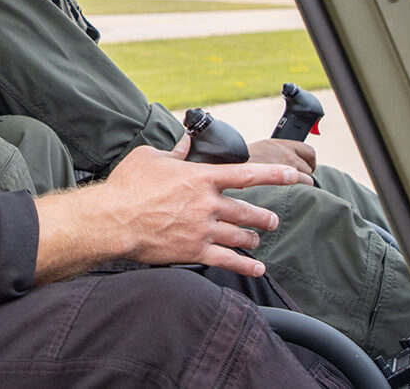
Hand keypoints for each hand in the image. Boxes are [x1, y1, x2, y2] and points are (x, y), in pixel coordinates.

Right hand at [34, 135, 304, 281]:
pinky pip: (229, 260)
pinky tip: (257, 268)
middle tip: (272, 220)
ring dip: (253, 238)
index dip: (275, 174)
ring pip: (241, 236)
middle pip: (248, 211)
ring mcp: (203, 229)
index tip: (295, 176)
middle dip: (264, 217)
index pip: (246, 174)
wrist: (114, 220)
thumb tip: (184, 142)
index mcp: (200, 177)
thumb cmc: (127, 186)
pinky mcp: (195, 251)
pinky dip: (246, 265)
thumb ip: (173, 151)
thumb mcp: (149, 157)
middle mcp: (208, 204)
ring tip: (257, 239)